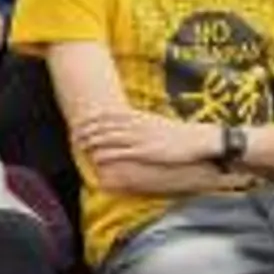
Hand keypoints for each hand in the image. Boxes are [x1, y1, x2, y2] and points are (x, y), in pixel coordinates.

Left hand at [73, 110, 218, 167]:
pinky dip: (107, 154)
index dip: (94, 118)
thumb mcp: (158, 124)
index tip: (81, 120)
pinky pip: (121, 153)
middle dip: (88, 129)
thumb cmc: (179, 134)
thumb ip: (142, 124)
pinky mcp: (145, 152)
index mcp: (140, 117)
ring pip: (110, 138)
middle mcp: (137, 126)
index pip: (111, 115)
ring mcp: (141, 139)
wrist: (199, 139)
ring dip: (93, 141)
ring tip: (79, 145)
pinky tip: (96, 158)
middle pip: (106, 125)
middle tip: (74, 133)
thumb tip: (131, 126)